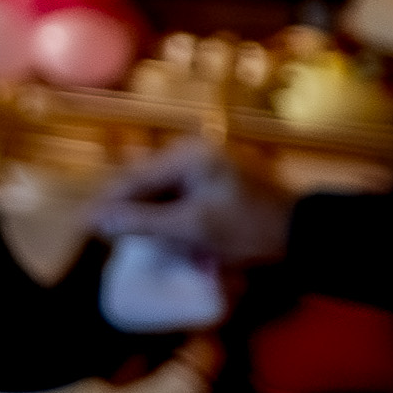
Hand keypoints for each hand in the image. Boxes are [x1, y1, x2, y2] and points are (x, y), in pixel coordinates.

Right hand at [87, 133, 289, 263]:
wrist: (306, 234)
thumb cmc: (249, 229)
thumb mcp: (191, 228)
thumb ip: (141, 222)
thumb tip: (93, 220)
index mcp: (187, 155)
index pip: (133, 178)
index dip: (107, 204)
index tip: (85, 227)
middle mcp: (195, 152)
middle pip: (146, 183)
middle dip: (131, 212)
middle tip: (111, 239)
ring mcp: (209, 164)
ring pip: (163, 191)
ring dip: (153, 218)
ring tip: (140, 241)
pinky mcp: (219, 180)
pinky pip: (182, 197)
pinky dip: (173, 218)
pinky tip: (172, 237)